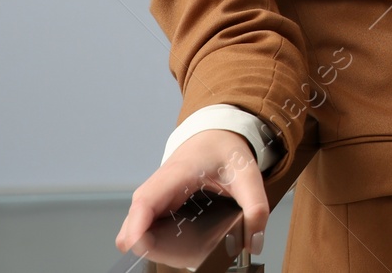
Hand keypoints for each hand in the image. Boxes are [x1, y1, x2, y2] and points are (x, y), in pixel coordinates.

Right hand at [115, 128, 268, 257]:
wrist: (217, 135)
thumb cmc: (225, 150)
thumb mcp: (248, 175)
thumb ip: (255, 207)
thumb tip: (254, 242)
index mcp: (177, 174)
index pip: (146, 200)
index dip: (136, 226)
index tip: (138, 246)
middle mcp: (158, 186)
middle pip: (136, 222)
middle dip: (150, 245)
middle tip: (182, 256)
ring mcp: (155, 197)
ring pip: (137, 228)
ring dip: (152, 245)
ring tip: (185, 253)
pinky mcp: (157, 205)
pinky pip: (145, 227)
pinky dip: (155, 241)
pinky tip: (176, 249)